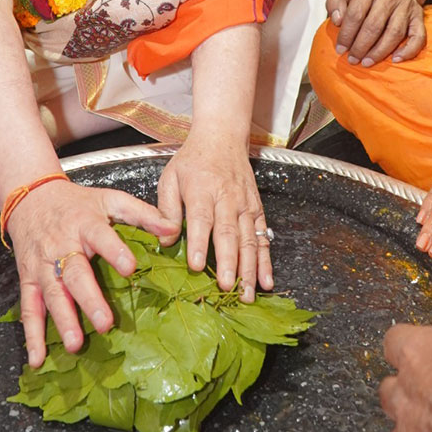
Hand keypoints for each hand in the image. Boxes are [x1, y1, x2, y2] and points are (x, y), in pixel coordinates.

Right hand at [7, 178, 178, 366]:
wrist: (32, 199)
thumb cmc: (78, 204)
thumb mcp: (110, 200)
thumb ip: (142, 214)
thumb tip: (173, 228)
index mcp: (85, 224)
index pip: (100, 236)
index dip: (114, 251)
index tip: (130, 267)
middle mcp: (61, 246)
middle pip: (74, 273)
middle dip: (89, 299)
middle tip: (105, 323)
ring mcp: (43, 266)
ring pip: (52, 294)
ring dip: (62, 320)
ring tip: (75, 344)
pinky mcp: (29, 281)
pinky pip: (29, 310)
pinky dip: (32, 336)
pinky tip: (38, 359)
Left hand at [156, 131, 272, 301]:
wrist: (223, 137)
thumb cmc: (193, 160)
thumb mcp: (170, 177)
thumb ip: (166, 209)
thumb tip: (164, 241)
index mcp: (202, 189)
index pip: (201, 218)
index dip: (198, 242)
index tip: (195, 265)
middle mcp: (227, 198)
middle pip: (229, 233)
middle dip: (228, 262)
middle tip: (225, 286)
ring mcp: (245, 205)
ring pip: (249, 240)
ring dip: (250, 269)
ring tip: (247, 294)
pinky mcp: (257, 210)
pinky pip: (263, 238)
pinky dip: (266, 261)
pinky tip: (267, 281)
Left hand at [326, 0, 430, 65]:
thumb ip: (335, 2)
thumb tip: (337, 21)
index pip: (356, 14)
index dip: (346, 34)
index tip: (340, 49)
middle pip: (374, 26)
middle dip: (361, 46)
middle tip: (352, 59)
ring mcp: (407, 6)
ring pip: (394, 33)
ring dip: (379, 52)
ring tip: (367, 62)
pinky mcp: (419, 16)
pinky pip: (418, 36)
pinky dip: (408, 50)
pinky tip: (395, 59)